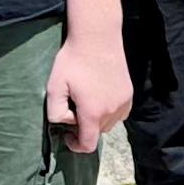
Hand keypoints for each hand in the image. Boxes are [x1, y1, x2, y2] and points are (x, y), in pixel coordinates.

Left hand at [46, 30, 132, 153]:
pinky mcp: (129, 94)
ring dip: (97, 119)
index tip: (67, 134)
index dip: (75, 146)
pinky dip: (109, 111)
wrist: (97, 38)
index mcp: (93, 113)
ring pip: (109, 124)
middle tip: (74, 107)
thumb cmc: (73, 61)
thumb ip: (55, 113)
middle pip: (97, 133)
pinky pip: (119, 113)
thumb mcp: (53, 87)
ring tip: (87, 99)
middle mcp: (112, 111)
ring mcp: (124, 103)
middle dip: (84, 127)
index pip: (88, 145)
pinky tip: (100, 96)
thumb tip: (67, 122)